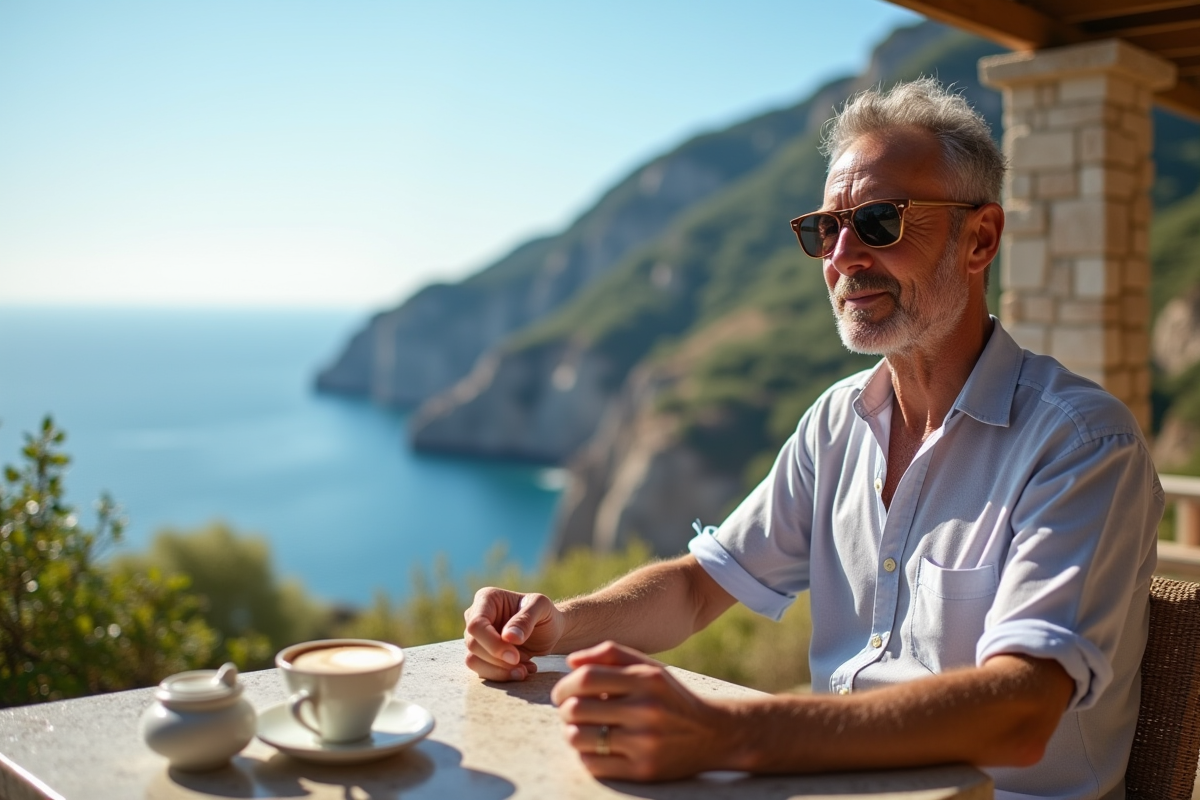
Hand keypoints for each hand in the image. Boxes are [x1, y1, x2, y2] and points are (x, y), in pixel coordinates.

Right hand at [463, 587, 564, 680]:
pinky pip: (481, 670)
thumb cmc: (545, 614)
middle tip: (522, 666)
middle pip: (473, 644)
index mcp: (487, 599)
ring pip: (473, 660)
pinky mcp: (480, 655)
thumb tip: (508, 637)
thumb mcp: (542, 608)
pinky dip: (501, 675)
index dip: (492, 643)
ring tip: (524, 671)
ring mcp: (476, 637)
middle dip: (498, 660)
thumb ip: (525, 619)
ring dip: (498, 671)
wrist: (549, 631)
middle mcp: (475, 616)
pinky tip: (522, 670)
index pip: (476, 624)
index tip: (514, 657)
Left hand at [551, 641, 730, 780]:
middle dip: (564, 710)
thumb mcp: (650, 667)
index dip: (564, 685)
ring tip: (579, 729)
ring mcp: (644, 742)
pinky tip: (595, 747)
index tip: (562, 693)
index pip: (585, 678)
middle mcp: (646, 709)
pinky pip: (593, 764)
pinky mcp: (644, 770)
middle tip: (569, 711)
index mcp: (646, 679)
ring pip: (579, 738)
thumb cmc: (672, 696)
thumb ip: (611, 654)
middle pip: (576, 709)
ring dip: (571, 733)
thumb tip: (571, 662)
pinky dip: (585, 755)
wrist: (714, 734)